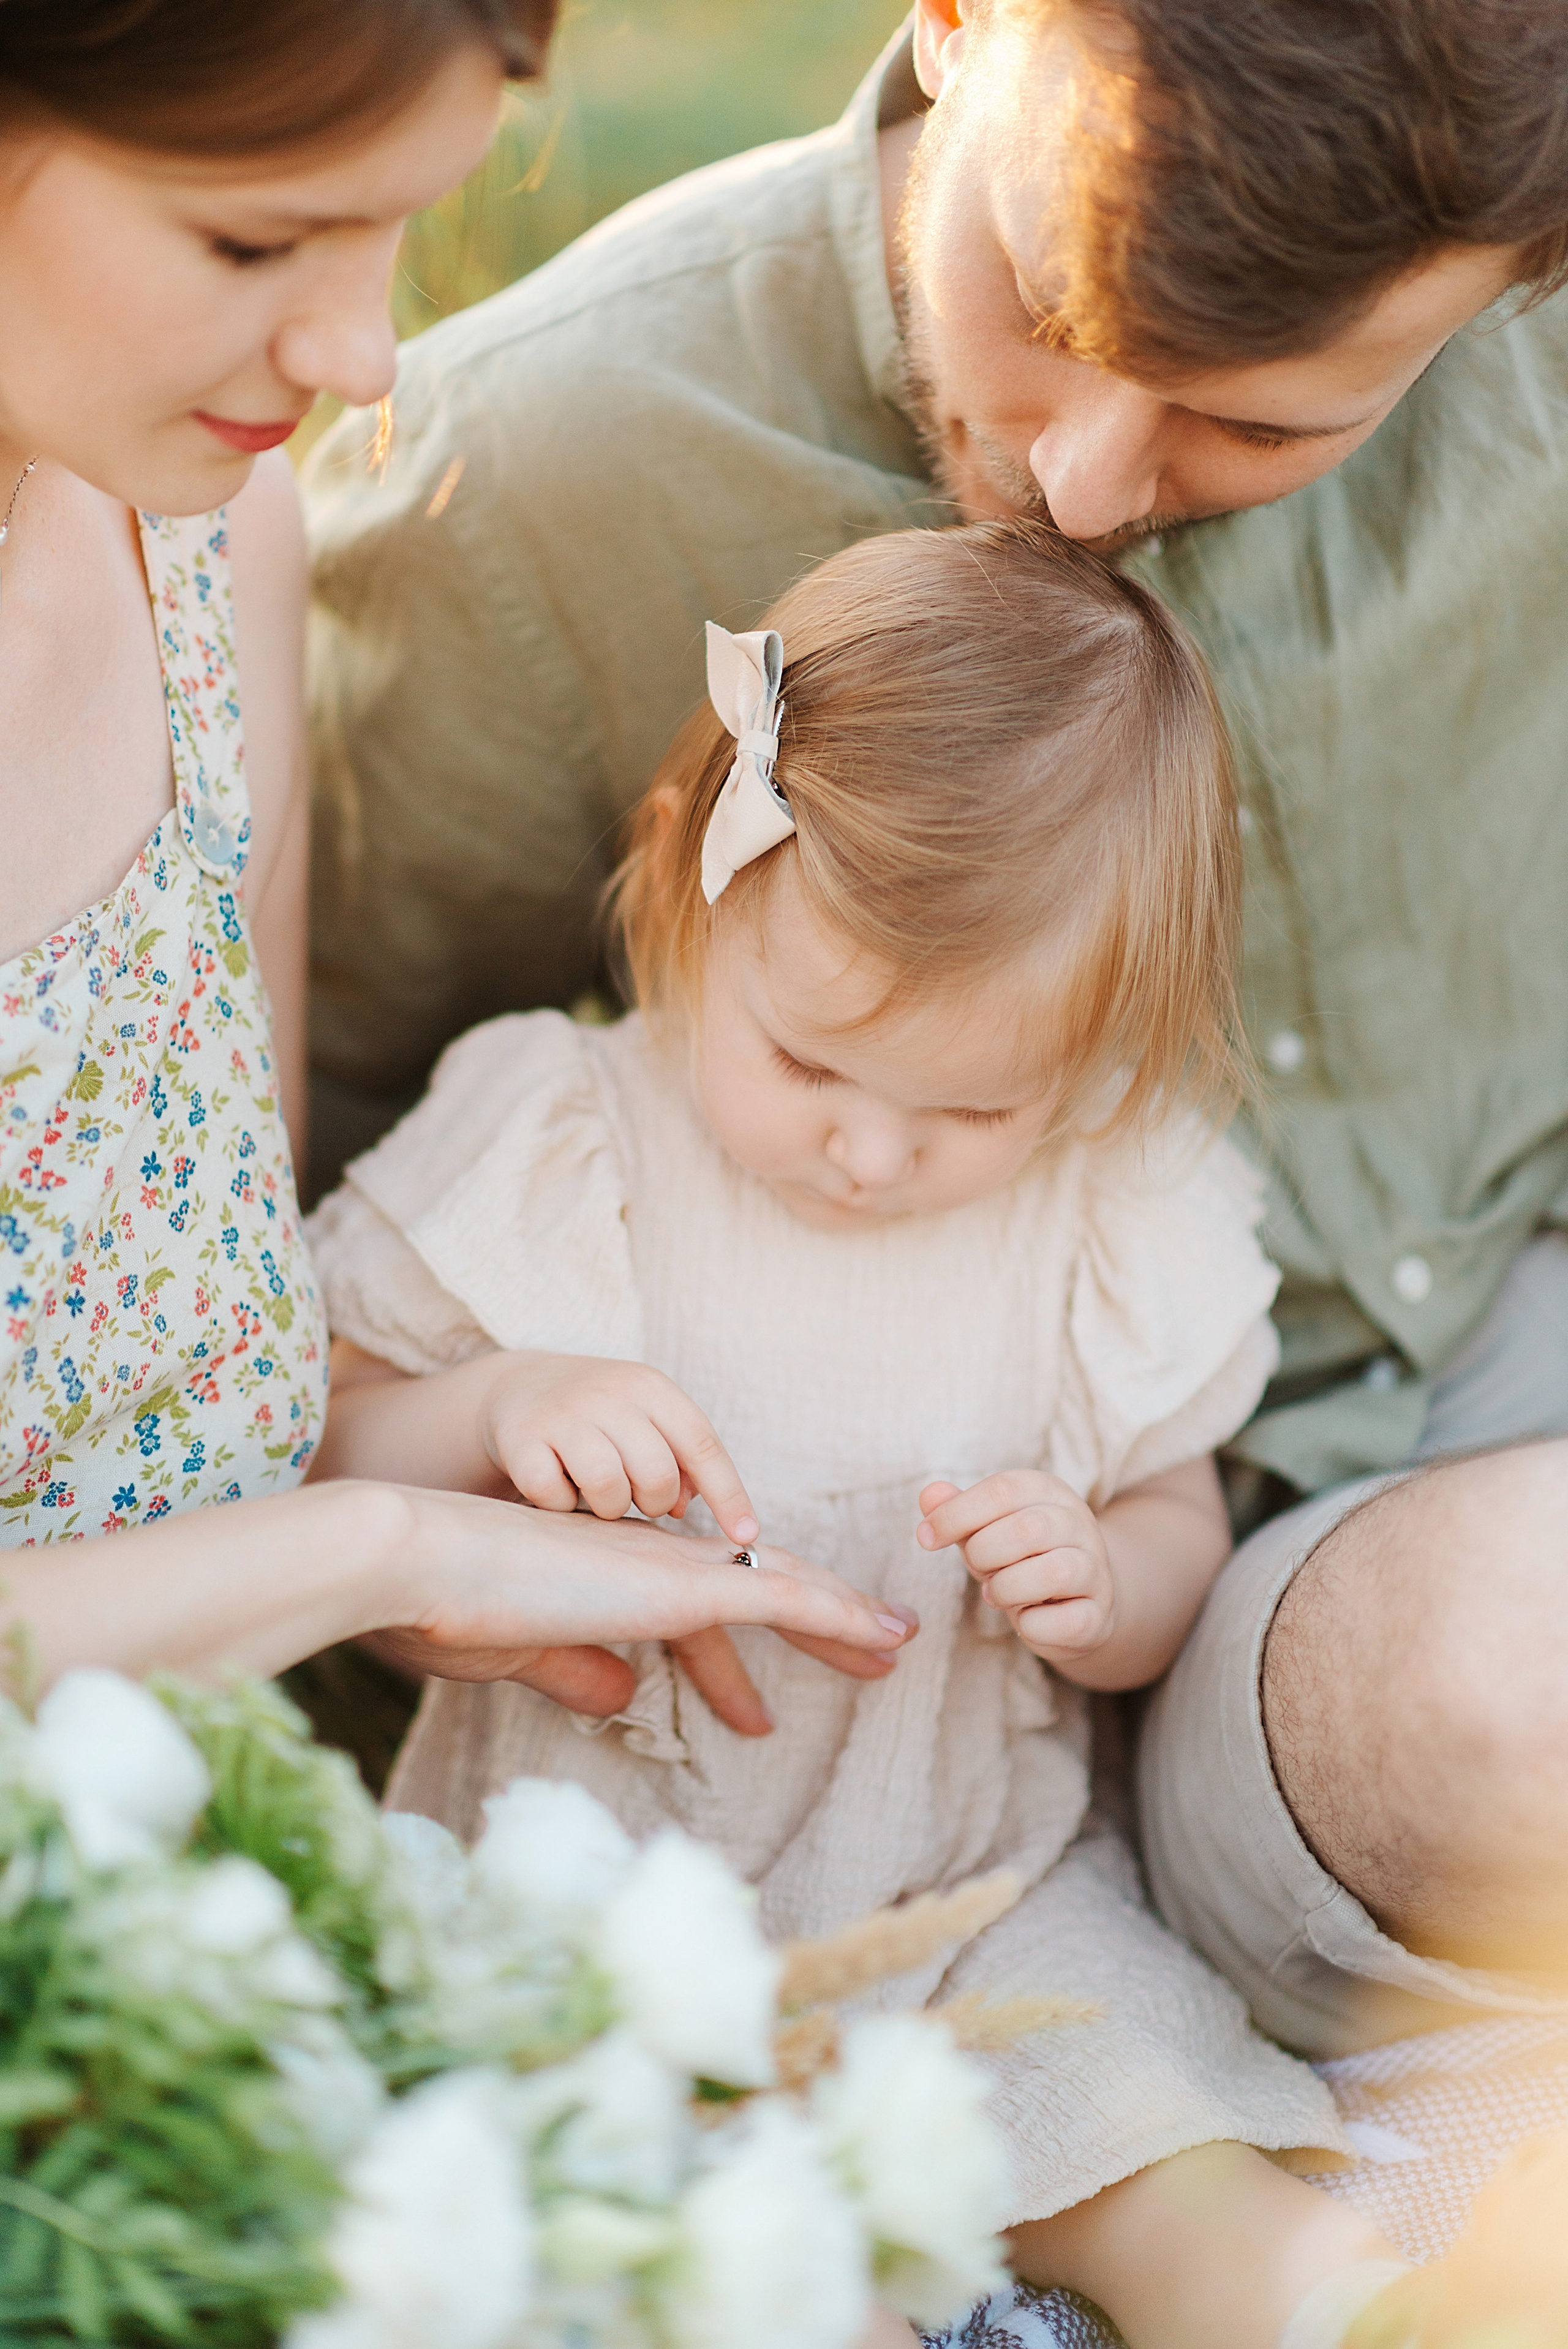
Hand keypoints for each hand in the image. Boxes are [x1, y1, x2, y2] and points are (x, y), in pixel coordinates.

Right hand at [372, 1487, 916, 1733]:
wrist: (414, 1557)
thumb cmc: (446, 1604)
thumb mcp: (521, 1653)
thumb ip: (575, 1672)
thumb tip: (622, 1698)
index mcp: (613, 1575)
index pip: (695, 1617)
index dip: (734, 1660)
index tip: (761, 1705)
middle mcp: (653, 1559)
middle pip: (758, 1587)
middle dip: (820, 1620)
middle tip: (879, 1647)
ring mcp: (669, 1567)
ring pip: (782, 1585)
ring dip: (844, 1616)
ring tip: (898, 1642)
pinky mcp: (676, 1584)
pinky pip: (779, 1596)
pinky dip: (835, 1613)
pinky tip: (879, 1632)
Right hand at [479, 1353, 759, 1547]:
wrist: (522, 1385)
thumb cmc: (604, 1417)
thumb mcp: (648, 1422)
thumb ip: (680, 1461)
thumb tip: (687, 1510)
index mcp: (651, 1388)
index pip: (702, 1444)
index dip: (729, 1495)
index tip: (747, 1537)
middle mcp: (609, 1395)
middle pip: (657, 1474)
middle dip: (655, 1503)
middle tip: (637, 1498)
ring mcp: (563, 1414)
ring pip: (608, 1489)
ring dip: (610, 1508)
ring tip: (600, 1493)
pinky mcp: (521, 1439)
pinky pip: (556, 1497)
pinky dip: (562, 1507)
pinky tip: (560, 1491)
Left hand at [917, 1471, 1114, 1664]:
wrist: (1074, 1600)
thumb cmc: (1018, 1556)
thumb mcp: (982, 1528)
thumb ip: (955, 1510)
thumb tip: (930, 1496)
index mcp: (1048, 1491)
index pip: (1003, 1490)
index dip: (957, 1514)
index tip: (926, 1537)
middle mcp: (1079, 1524)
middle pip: (1029, 1529)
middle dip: (984, 1553)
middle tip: (978, 1567)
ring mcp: (1095, 1570)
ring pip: (1054, 1572)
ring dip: (1006, 1589)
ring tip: (996, 1594)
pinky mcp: (1098, 1615)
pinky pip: (1064, 1622)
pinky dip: (1031, 1625)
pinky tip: (1025, 1618)